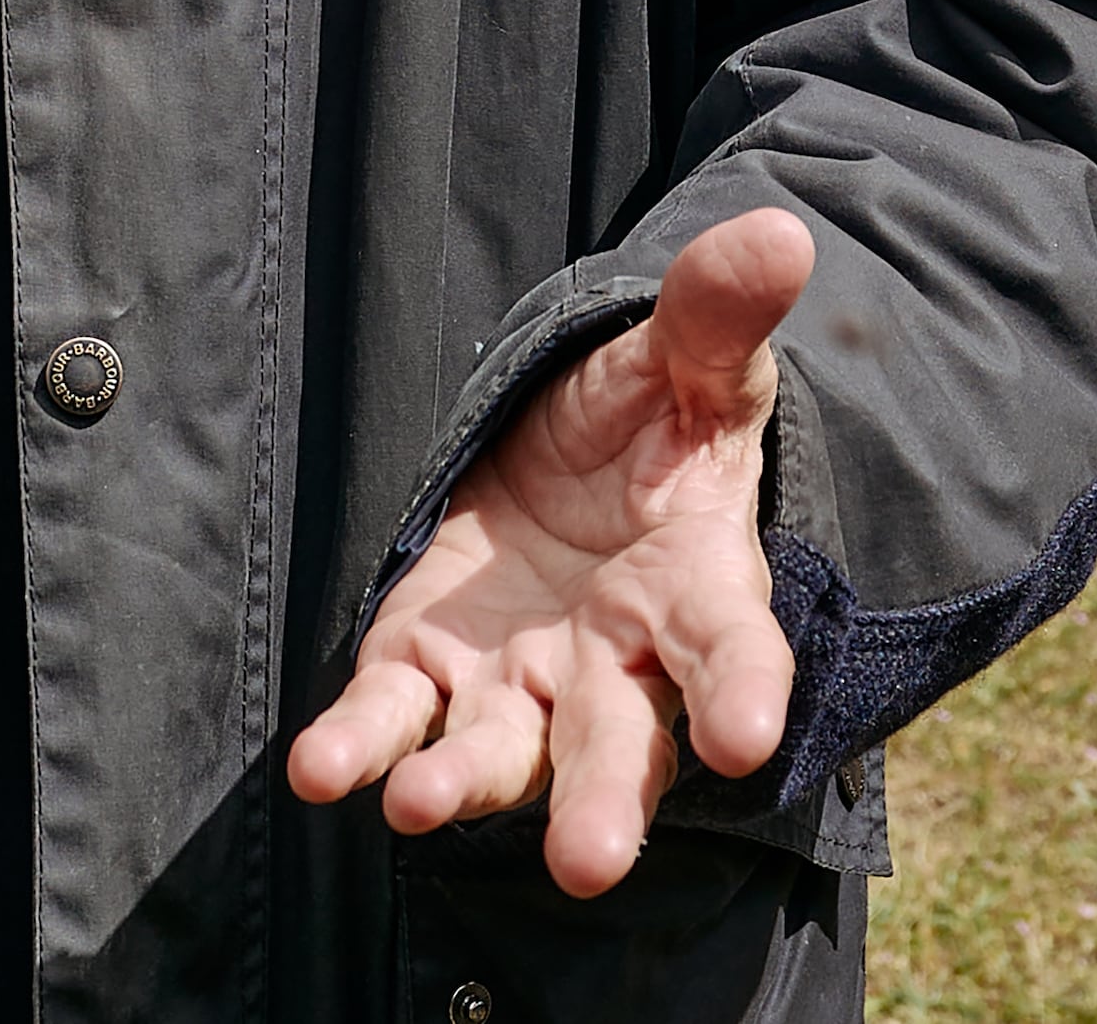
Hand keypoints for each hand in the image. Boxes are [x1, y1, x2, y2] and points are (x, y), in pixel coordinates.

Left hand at [285, 205, 812, 896]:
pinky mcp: (431, 669)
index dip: (744, 693)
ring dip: (463, 783)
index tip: (744, 737)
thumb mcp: (683, 362)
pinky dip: (359, 745)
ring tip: (419, 805)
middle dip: (601, 802)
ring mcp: (521, 680)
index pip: (733, 652)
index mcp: (699, 592)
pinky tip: (320, 770)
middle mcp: (615, 663)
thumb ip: (717, 316)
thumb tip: (776, 233)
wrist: (571, 463)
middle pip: (617, 744)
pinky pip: (395, 716)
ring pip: (502, 751)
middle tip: (586, 862)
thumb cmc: (651, 426)